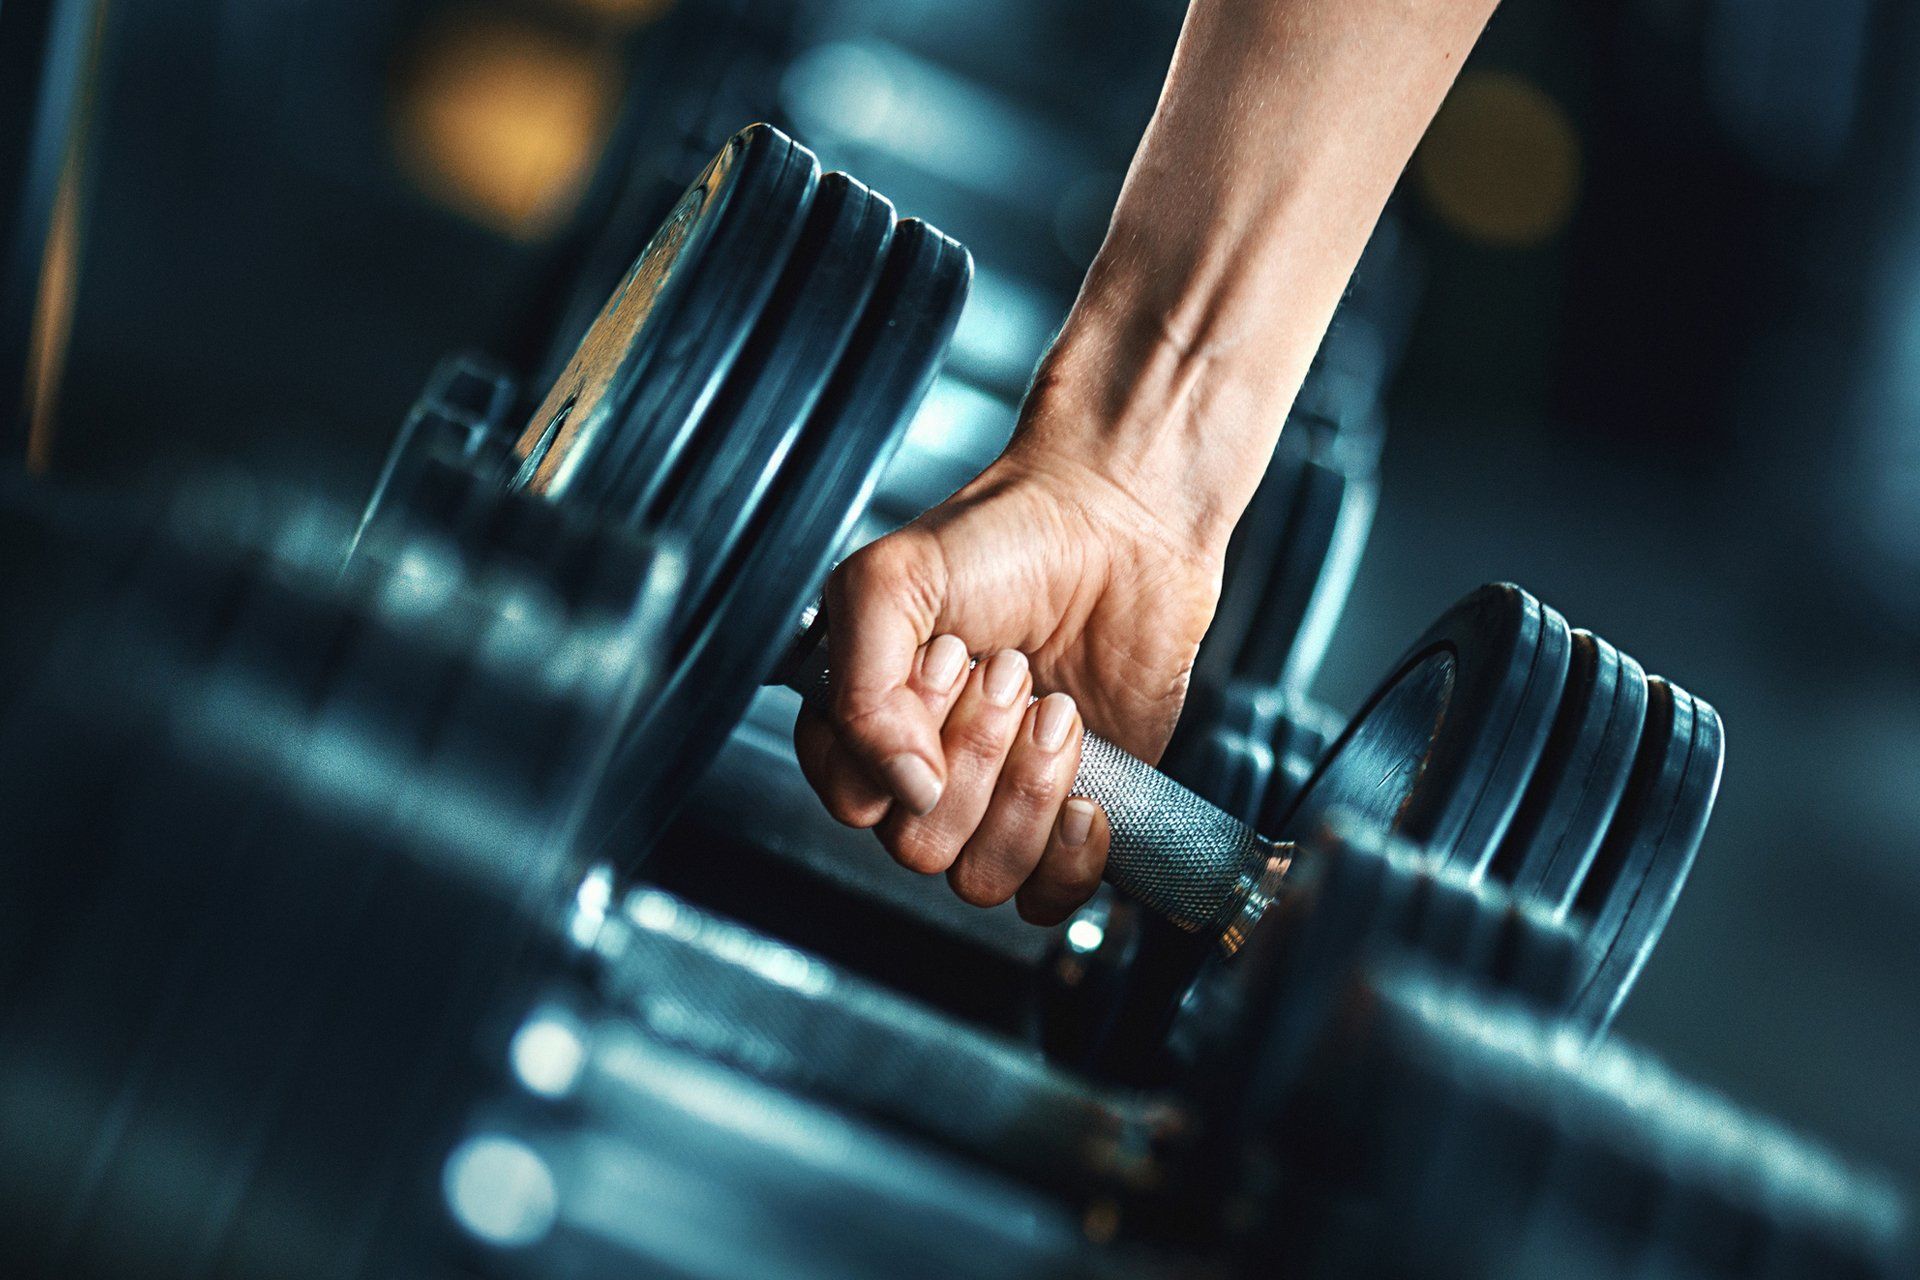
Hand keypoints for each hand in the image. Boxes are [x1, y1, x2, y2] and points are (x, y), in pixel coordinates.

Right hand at [793, 422, 1223, 924]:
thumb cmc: (1005, 538)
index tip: (941, 664)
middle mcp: (925, 769)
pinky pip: (1047, 898)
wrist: (1118, 524)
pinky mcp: (1068, 816)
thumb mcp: (892, 582)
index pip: (848, 797)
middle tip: (1009, 670)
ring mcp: (997, 799)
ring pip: (981, 875)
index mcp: (865, 721)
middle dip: (974, 754)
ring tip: (1054, 708)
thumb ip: (860, 687)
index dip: (896, 747)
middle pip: (917, 843)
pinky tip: (1085, 790)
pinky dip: (1068, 857)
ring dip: (1026, 792)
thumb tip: (903, 788)